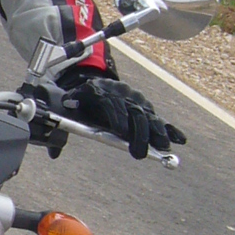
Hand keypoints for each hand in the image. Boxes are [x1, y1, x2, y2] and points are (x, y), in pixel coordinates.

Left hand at [61, 72, 186, 159]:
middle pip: (133, 113)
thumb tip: (53, 149)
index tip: (120, 131)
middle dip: (138, 133)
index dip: (116, 116)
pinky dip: (170, 129)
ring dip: (157, 133)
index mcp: (101, 90)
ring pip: (148, 117)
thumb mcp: (69, 104)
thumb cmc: (80, 100)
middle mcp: (121, 94)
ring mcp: (135, 101)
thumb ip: (62, 124)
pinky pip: (159, 119)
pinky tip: (180, 140)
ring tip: (164, 148)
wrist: (93, 81)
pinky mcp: (145, 108)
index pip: (110, 103)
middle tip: (139, 153)